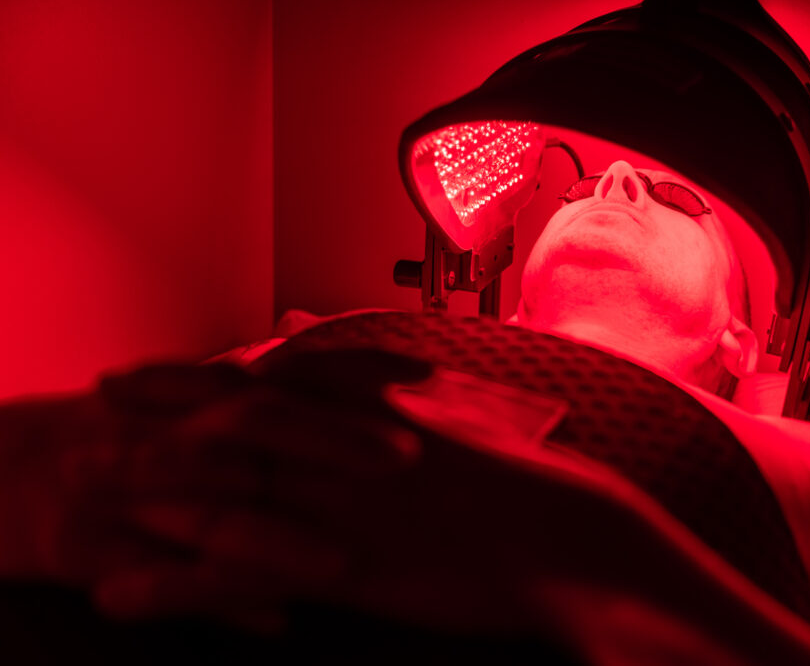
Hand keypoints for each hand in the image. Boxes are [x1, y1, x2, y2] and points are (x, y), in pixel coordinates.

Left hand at [88, 350, 629, 633]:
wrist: (575, 540)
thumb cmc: (527, 491)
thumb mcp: (464, 434)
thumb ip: (404, 406)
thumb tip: (378, 372)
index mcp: (374, 419)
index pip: (271, 383)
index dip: (202, 373)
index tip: (150, 367)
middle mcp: (347, 453)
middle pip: (235, 419)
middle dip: (162, 402)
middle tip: (98, 389)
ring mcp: (340, 509)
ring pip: (225, 486)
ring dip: (148, 482)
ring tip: (79, 479)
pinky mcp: (347, 571)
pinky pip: (243, 577)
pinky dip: (178, 587)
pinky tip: (120, 597)